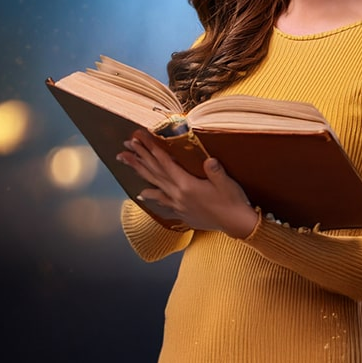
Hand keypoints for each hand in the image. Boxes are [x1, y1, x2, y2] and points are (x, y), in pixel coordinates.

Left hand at [116, 129, 259, 237]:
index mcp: (186, 185)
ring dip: (139, 171)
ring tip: (125, 161)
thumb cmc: (232, 202)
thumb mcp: (226, 183)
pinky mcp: (181, 212)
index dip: (150, 148)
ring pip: (154, 184)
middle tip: (124, 146)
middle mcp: (177, 194)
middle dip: (138, 157)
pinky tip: (142, 193)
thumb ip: (215, 171)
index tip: (138, 138)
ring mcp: (178, 204)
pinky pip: (162, 201)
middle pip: (153, 171)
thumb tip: (209, 160)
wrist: (237, 225)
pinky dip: (152, 195)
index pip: (164, 162)